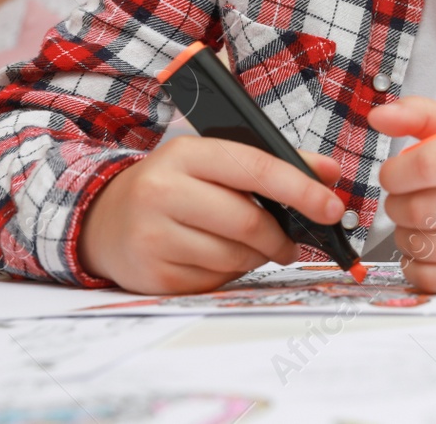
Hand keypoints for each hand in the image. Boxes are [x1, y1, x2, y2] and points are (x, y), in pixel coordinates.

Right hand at [77, 135, 344, 294]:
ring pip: (235, 256)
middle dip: (282, 236)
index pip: (257, 169)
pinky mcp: (152, 275)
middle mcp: (162, 192)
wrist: (103, 219)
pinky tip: (217, 257)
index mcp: (185, 154)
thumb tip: (329, 173)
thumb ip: (274, 162)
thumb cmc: (173, 185)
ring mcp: (153, 236)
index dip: (302, 190)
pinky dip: (230, 272)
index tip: (332, 207)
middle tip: (293, 241)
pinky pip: (215, 280)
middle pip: (249, 221)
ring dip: (257, 255)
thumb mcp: (214, 160)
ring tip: (251, 246)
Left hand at [367, 95, 435, 292]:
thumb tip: (378, 116)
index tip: (392, 175)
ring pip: (427, 246)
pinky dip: (417, 266)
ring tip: (415, 224)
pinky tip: (425, 250)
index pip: (429, 164)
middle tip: (402, 201)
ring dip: (405, 236)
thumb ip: (423, 116)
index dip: (395, 173)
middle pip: (424, 209)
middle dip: (397, 206)